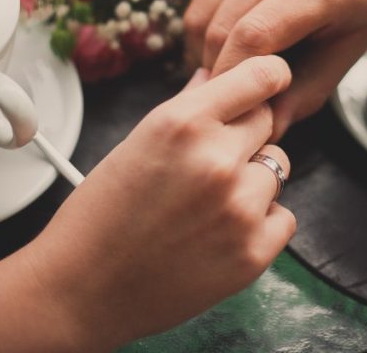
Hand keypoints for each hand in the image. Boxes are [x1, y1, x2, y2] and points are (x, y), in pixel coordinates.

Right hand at [26, 55, 295, 349]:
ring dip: (253, 180)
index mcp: (182, 124)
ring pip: (277, 169)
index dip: (268, 77)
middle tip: (210, 163)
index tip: (268, 83)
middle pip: (269, 121)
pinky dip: (261, 223)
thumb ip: (186, 108)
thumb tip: (215, 76)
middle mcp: (216, 160)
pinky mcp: (253, 253)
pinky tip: (220, 232)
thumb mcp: (134, 144)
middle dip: (246, 135)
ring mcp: (240, 208)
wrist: (82, 291)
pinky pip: (283, 217)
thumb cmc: (98, 218)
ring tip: (208, 203)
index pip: (262, 75)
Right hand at [183, 0, 366, 139]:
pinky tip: (231, 39)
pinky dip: (211, 21)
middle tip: (227, 101)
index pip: (254, 36)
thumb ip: (313, 87)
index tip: (233, 110)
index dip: (234, 79)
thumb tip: (270, 129)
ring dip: (207, 49)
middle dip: (217, 71)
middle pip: (222, 25)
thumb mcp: (359, 40)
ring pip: (206, 8)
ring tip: (228, 73)